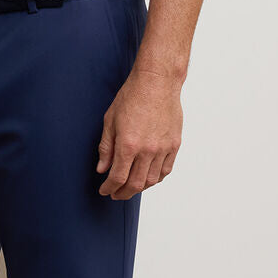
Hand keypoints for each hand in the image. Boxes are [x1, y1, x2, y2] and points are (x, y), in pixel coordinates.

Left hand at [95, 68, 182, 198]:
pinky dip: (156, 178)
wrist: (157, 83)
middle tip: (115, 194)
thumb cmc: (131, 97)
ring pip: (152, 180)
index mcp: (128, 144)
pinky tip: (149, 178)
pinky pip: (166, 170)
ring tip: (130, 187)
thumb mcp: (110, 120)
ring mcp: (163, 149)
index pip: (117, 177)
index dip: (109, 188)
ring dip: (140, 188)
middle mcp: (147, 150)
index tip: (104, 190)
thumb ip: (106, 147)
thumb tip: (102, 169)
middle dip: (123, 193)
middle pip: (135, 183)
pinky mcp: (174, 145)